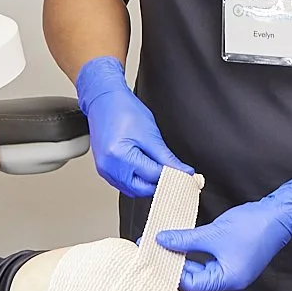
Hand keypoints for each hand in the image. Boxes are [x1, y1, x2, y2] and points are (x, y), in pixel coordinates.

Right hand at [74, 56, 192, 198]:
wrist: (104, 100)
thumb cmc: (123, 110)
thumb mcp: (150, 133)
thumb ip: (166, 157)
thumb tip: (182, 171)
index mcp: (121, 157)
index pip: (154, 177)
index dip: (173, 177)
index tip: (187, 177)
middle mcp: (110, 167)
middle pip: (143, 189)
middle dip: (160, 183)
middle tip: (176, 175)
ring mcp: (105, 170)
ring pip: (133, 190)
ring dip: (148, 184)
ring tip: (161, 170)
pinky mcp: (104, 169)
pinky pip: (124, 184)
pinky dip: (137, 181)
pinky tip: (145, 170)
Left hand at [156, 179, 291, 290]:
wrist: (280, 213)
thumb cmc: (255, 226)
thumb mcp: (214, 232)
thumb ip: (185, 239)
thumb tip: (163, 241)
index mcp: (228, 280)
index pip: (191, 284)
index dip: (170, 272)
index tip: (153, 258)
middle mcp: (230, 280)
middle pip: (194, 278)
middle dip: (174, 263)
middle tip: (154, 250)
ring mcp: (233, 270)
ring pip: (200, 268)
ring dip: (183, 257)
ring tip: (165, 245)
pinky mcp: (234, 258)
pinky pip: (208, 260)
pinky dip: (195, 252)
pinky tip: (182, 242)